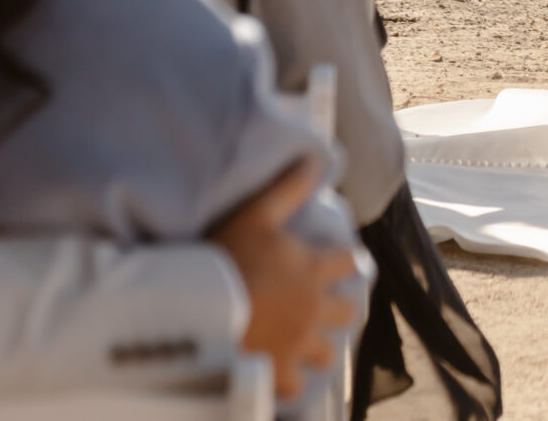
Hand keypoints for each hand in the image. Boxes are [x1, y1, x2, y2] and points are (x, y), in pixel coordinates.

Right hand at [208, 160, 356, 398]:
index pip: (346, 263)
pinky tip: (282, 382)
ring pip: (325, 352)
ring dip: (318, 348)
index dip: (346, 263)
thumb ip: (286, 189)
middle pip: (344, 312)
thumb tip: (313, 160)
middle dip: (337, 311)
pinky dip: (290, 383)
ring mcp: (298, 344)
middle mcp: (314, 308)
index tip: (345, 265)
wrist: (201, 312)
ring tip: (307, 348)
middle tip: (326, 310)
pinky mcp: (278, 374)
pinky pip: (294, 386)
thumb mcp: (254, 214)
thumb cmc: (226, 258)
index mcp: (313, 269)